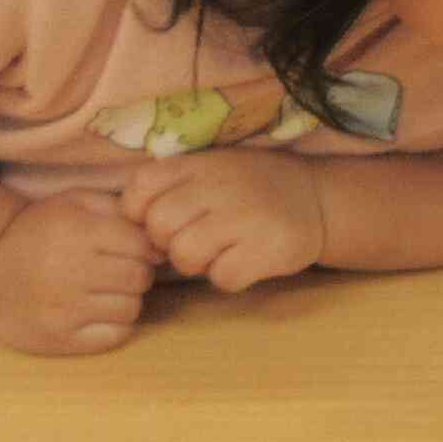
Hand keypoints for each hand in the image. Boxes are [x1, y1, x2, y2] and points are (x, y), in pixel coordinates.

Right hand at [0, 189, 159, 354]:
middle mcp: (69, 271)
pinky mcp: (59, 339)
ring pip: (131, 308)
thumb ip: (120, 208)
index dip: (145, 247)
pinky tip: (96, 311)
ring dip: (126, 299)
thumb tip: (160, 238)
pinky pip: (115, 335)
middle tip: (119, 270)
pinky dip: (114, 324)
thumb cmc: (42, 231)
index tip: (134, 249)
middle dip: (137, 273)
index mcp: (75, 233)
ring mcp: (63, 309)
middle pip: (140, 278)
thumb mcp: (75, 202)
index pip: (141, 246)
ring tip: (104, 290)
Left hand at [121, 150, 325, 292]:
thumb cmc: (249, 189)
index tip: (165, 219)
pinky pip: (222, 278)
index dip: (140, 214)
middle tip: (196, 238)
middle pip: (158, 227)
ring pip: (185, 256)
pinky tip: (245, 259)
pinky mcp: (269, 248)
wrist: (317, 198)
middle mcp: (220, 185)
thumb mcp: (210, 169)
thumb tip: (125, 225)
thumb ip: (169, 185)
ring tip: (220, 250)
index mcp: (199, 164)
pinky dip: (230, 276)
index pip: (138, 190)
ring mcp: (246, 216)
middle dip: (169, 242)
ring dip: (197, 263)